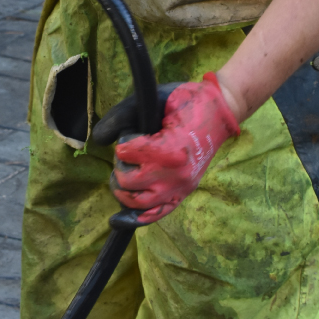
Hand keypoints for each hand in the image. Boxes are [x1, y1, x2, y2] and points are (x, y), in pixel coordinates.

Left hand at [93, 73, 239, 223]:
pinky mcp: (183, 193)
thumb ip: (124, 116)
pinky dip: (137, 218)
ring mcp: (181, 187)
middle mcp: (175, 174)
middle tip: (126, 156)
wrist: (219, 113)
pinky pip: (157, 214)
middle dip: (120, 166)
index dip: (123, 144)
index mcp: (169, 149)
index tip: (132, 136)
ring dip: (123, 191)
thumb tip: (98, 139)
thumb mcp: (154, 99)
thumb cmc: (187, 103)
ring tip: (122, 178)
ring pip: (139, 202)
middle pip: (128, 180)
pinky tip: (120, 218)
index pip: (126, 154)